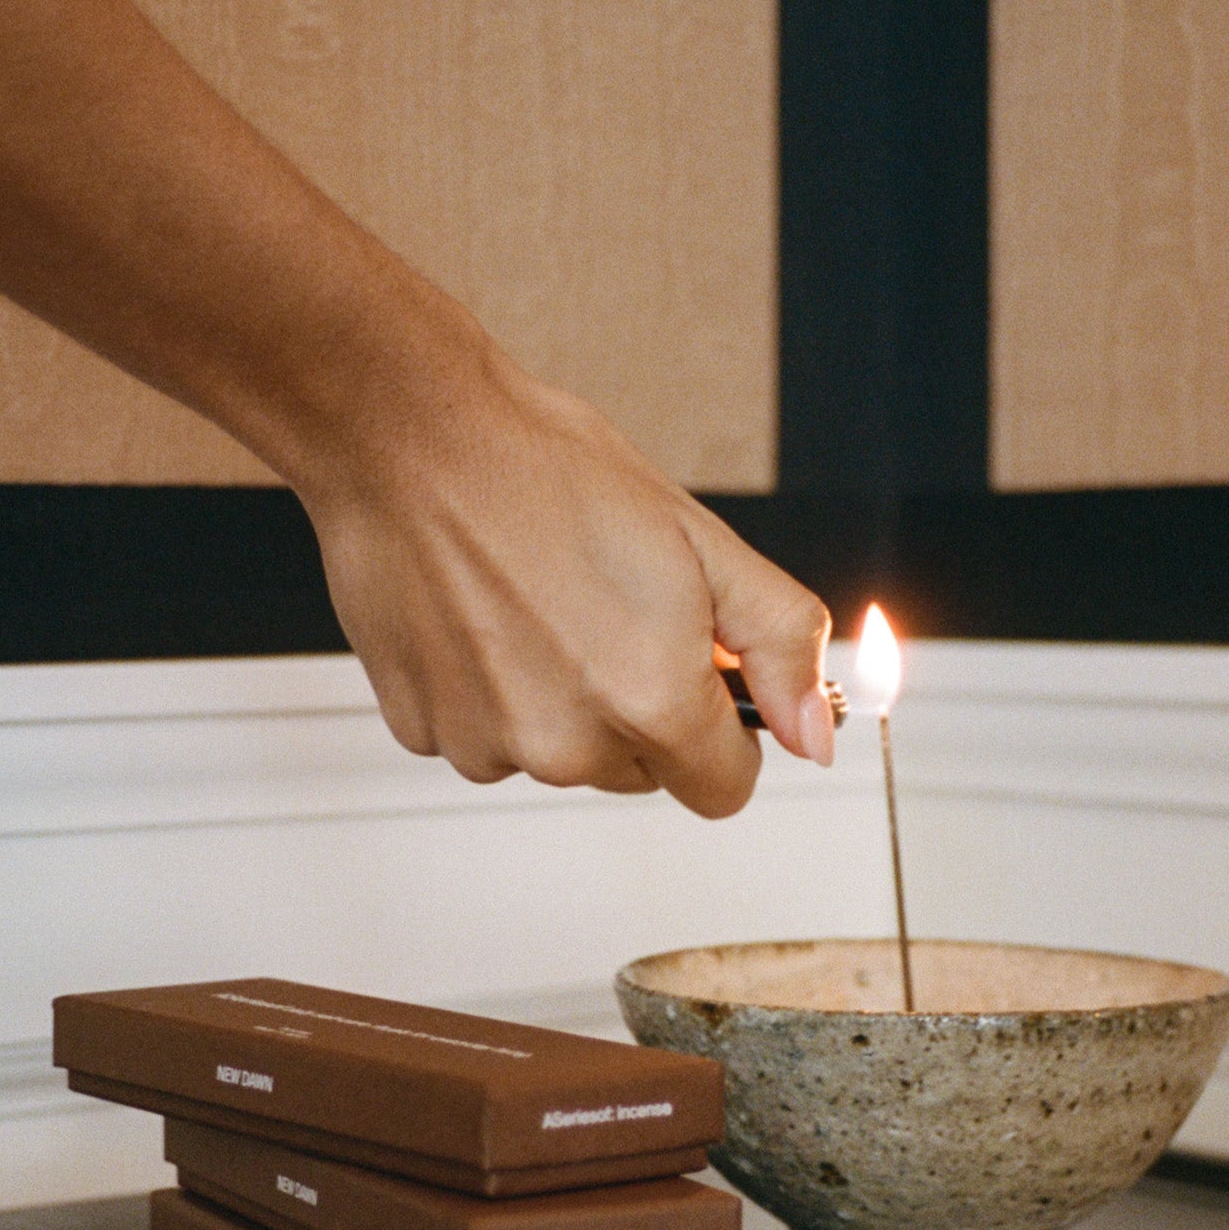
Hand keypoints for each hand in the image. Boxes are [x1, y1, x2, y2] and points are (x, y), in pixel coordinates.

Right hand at [301, 330, 835, 818]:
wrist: (413, 440)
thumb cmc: (549, 475)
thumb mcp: (703, 545)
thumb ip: (780, 648)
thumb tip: (815, 738)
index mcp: (651, 704)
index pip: (724, 789)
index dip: (725, 729)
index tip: (699, 673)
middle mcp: (566, 745)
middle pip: (641, 771)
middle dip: (643, 709)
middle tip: (608, 609)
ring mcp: (487, 745)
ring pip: (561, 755)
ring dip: (563, 700)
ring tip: (537, 602)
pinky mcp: (425, 731)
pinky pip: (488, 736)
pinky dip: (493, 690)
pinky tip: (483, 614)